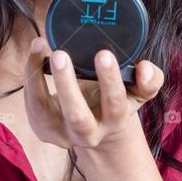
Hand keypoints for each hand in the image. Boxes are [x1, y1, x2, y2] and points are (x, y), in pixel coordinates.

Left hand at [23, 37, 164, 149]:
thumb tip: (145, 68)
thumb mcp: (138, 92)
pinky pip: (31, 103)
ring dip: (37, 79)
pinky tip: (36, 53)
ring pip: (44, 110)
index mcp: (115, 121)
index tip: (104, 54)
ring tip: (40, 46)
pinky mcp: (42, 128)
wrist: (99, 130)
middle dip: (66, 86)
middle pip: (76, 116)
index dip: (111, 81)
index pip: (115, 104)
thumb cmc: (118, 100)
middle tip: (60, 54)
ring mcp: (61, 133)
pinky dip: (31, 76)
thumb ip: (150, 80)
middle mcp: (88, 134)